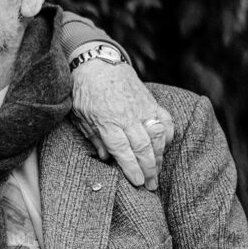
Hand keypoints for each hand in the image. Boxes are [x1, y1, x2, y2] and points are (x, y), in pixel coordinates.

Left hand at [71, 60, 173, 189]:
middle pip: (143, 147)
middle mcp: (127, 115)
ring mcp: (142, 107)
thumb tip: (106, 159)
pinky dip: (168, 134)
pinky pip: (165, 120)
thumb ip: (93, 137)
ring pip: (157, 136)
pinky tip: (165, 146)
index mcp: (107, 121)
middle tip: (151, 186)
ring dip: (159, 156)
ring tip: (157, 172)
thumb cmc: (84, 91)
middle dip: (149, 169)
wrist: (97, 62)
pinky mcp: (151, 100)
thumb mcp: (79, 116)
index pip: (123, 149)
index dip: (132, 168)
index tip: (139, 183)